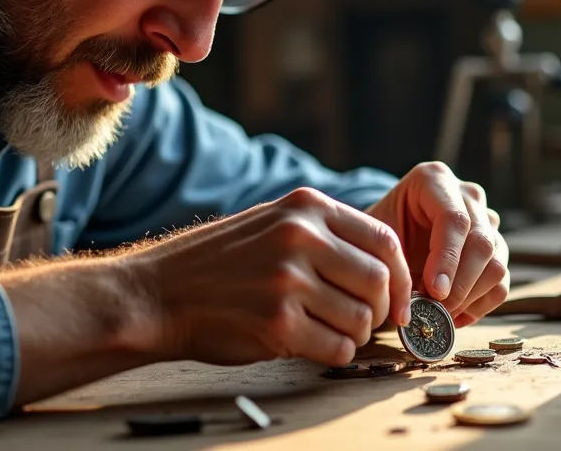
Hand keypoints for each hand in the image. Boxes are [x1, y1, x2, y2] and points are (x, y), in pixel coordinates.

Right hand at [127, 188, 412, 366]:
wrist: (158, 292)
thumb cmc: (218, 264)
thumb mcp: (272, 222)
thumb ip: (324, 233)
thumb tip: (385, 265)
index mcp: (306, 208)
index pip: (385, 240)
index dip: (402, 275)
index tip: (398, 299)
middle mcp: (301, 237)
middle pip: (380, 281)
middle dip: (380, 310)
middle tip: (363, 321)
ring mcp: (289, 280)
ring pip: (362, 318)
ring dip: (354, 334)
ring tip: (328, 331)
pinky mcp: (277, 322)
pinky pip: (337, 348)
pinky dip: (334, 353)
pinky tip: (311, 345)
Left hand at [365, 162, 508, 327]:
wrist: (387, 234)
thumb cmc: (378, 234)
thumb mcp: (377, 239)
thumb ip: (393, 264)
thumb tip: (412, 308)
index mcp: (434, 179)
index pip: (454, 219)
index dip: (447, 258)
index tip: (434, 291)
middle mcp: (467, 195)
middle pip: (481, 242)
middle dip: (459, 284)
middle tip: (436, 310)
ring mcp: (486, 221)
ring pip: (496, 263)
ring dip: (470, 297)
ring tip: (440, 314)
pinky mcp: (496, 248)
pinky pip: (500, 283)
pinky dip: (479, 306)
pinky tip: (453, 316)